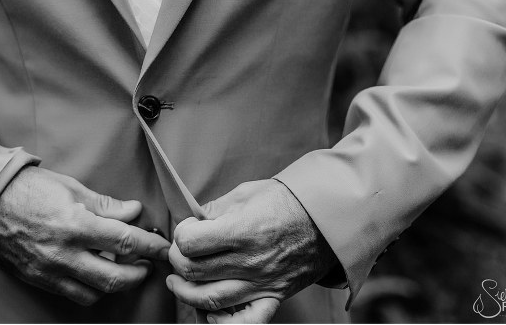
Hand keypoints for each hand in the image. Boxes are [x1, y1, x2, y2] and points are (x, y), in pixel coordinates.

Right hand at [0, 166, 170, 305]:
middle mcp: (65, 254)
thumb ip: (105, 204)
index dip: (152, 247)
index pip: (127, 242)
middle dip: (140, 273)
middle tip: (148, 262)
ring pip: (96, 293)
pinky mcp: (39, 281)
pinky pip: (74, 294)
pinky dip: (92, 289)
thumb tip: (134, 212)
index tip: (164, 247)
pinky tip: (96, 273)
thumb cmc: (28, 189)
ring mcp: (50, 272)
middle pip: (116, 278)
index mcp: (76, 225)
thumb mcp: (71, 188)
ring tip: (124, 269)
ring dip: (116, 284)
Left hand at [167, 179, 337, 322]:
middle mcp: (251, 261)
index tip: (186, 229)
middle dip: (178, 260)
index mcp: (243, 230)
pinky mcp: (273, 296)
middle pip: (194, 271)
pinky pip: (247, 322)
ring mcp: (262, 283)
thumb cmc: (287, 201)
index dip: (181, 234)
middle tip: (181, 251)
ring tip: (179, 280)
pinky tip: (210, 314)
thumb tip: (192, 222)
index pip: (190, 243)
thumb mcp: (247, 193)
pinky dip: (224, 323)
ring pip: (210, 299)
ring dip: (186, 291)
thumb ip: (215, 209)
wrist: (327, 218)